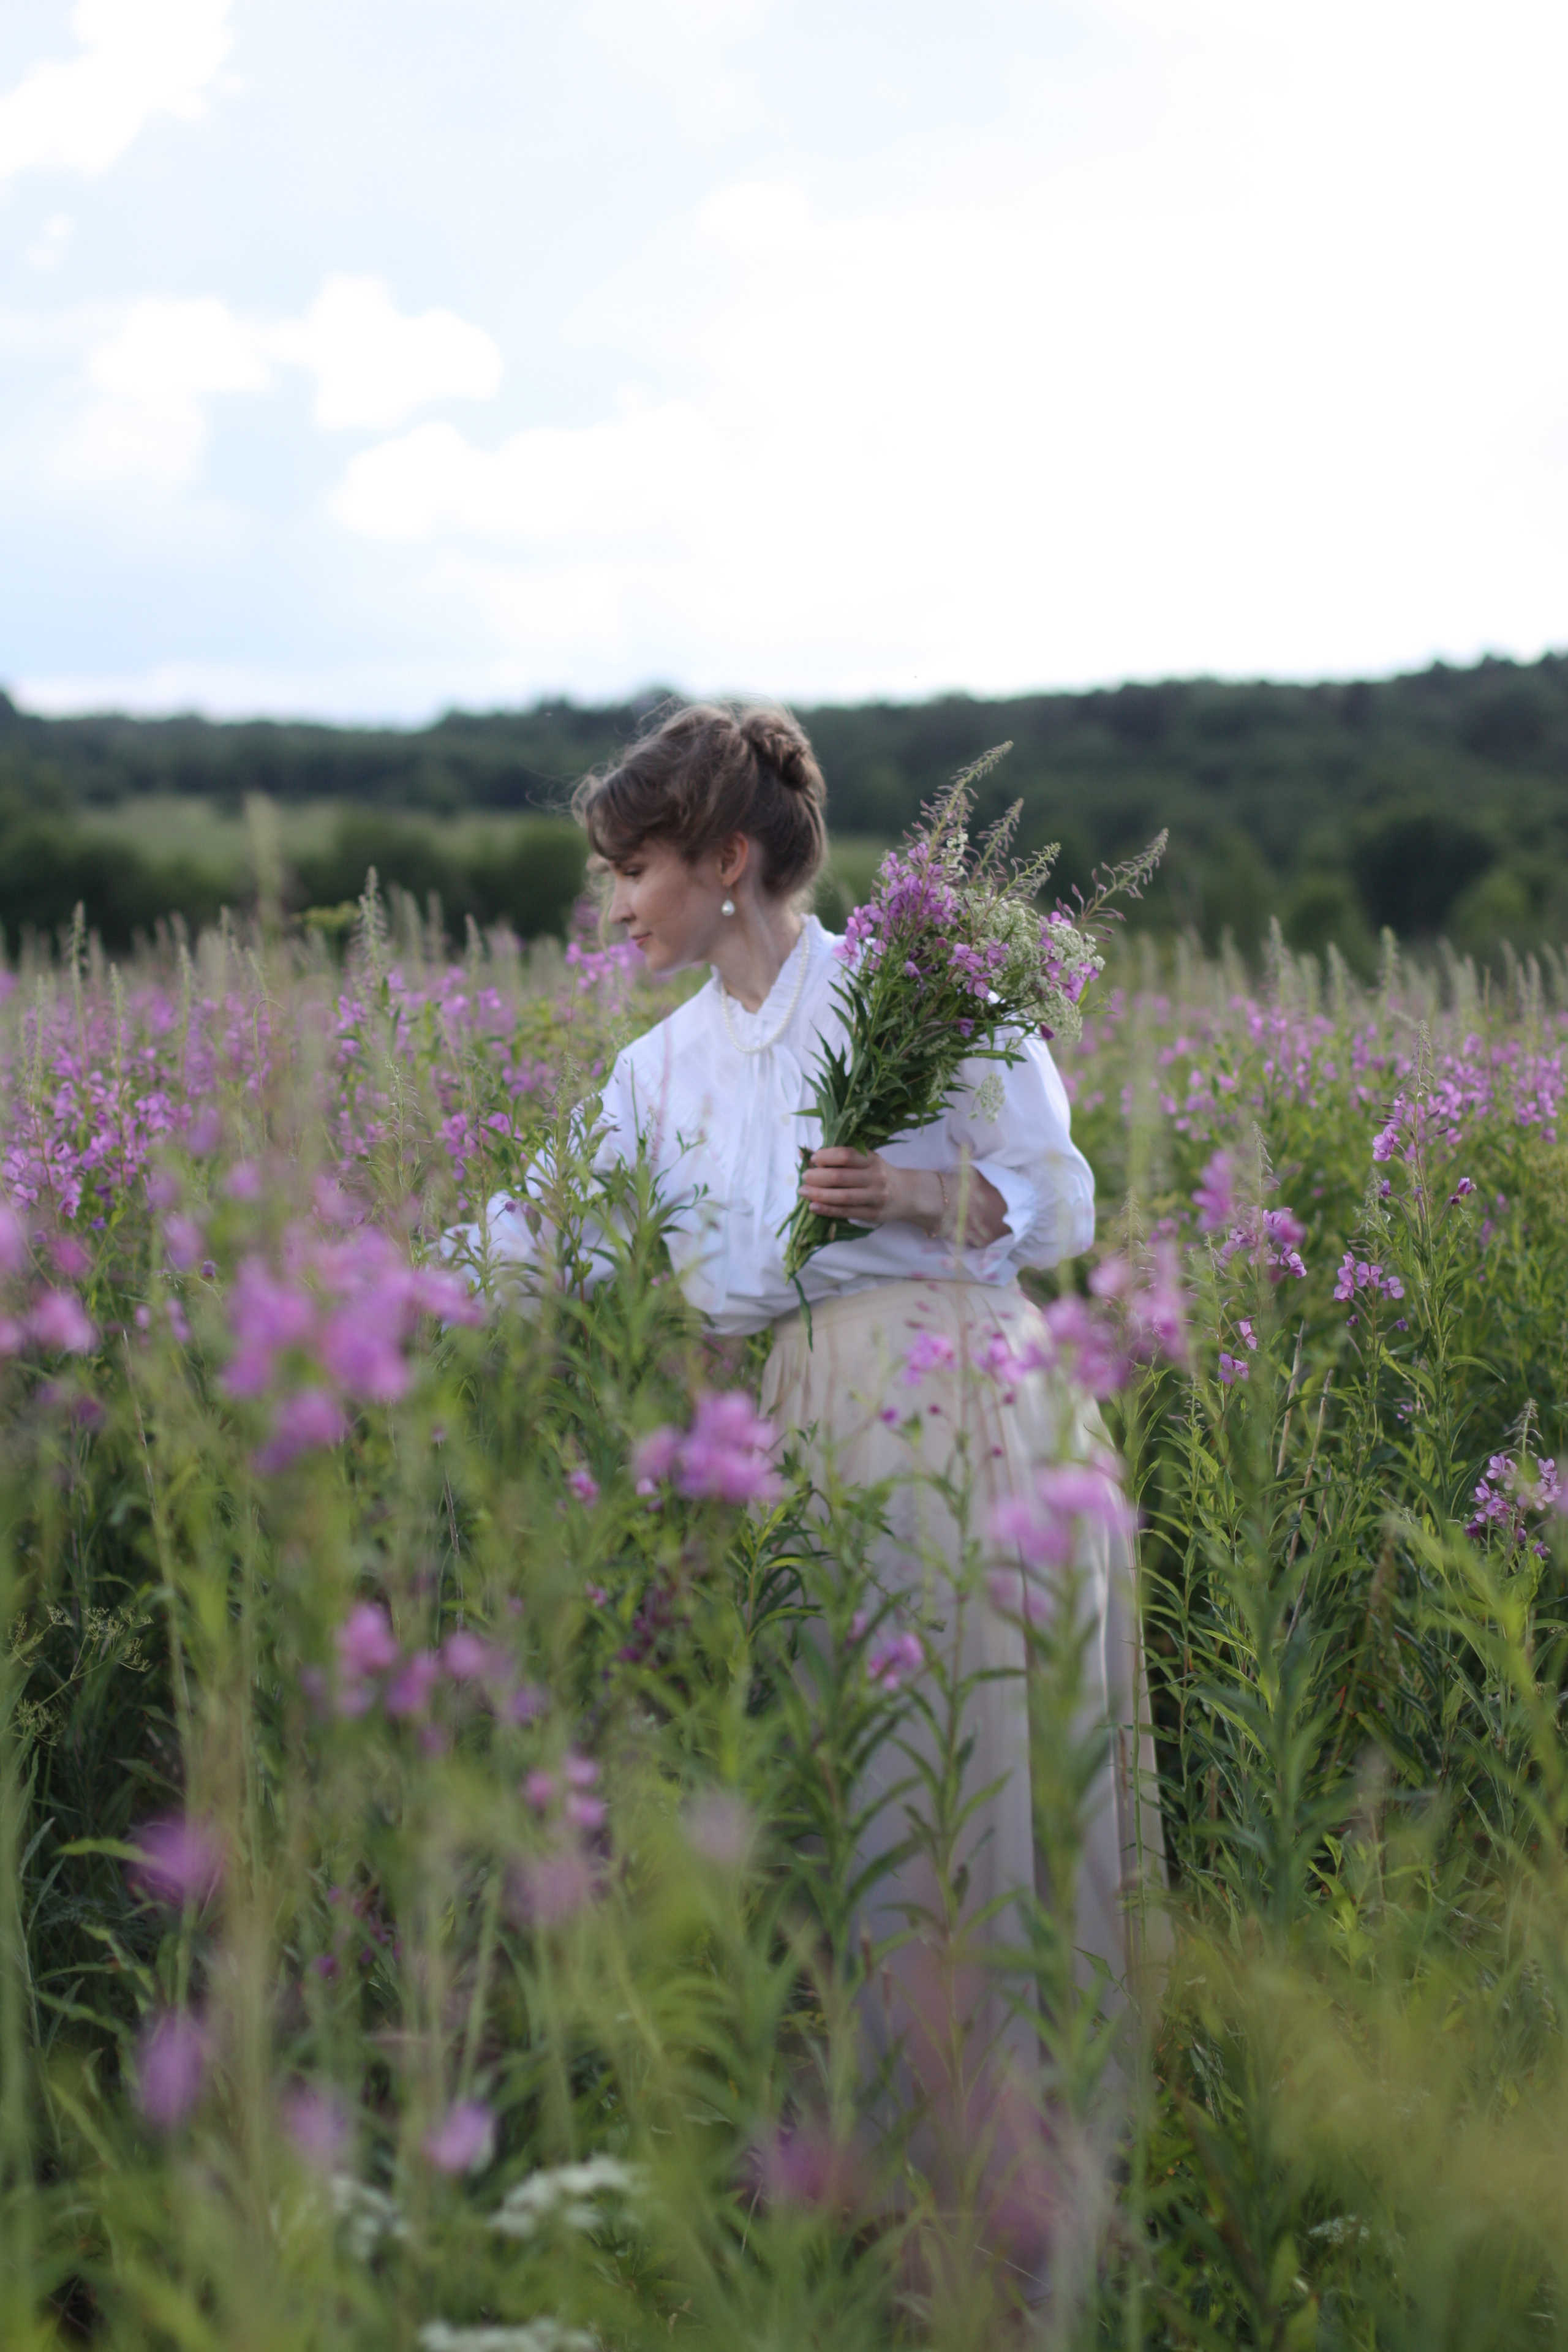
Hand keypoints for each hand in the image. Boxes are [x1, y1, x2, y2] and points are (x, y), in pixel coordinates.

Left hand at [799, 1149, 1009, 1245]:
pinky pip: (846, 1212)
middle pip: (840, 1177)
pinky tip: (814, 1207)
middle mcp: (875, 1177)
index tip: (813, 1159)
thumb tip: (805, 1153)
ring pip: (841, 1197)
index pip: (846, 1155)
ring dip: (818, 1195)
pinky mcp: (873, 1214)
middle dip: (817, 1177)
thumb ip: (842, 1157)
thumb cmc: (879, 1174)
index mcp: (872, 1159)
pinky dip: (827, 1210)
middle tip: (804, 1177)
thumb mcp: (867, 1160)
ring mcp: (875, 1197)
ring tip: (803, 1192)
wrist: (908, 1194)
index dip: (826, 1156)